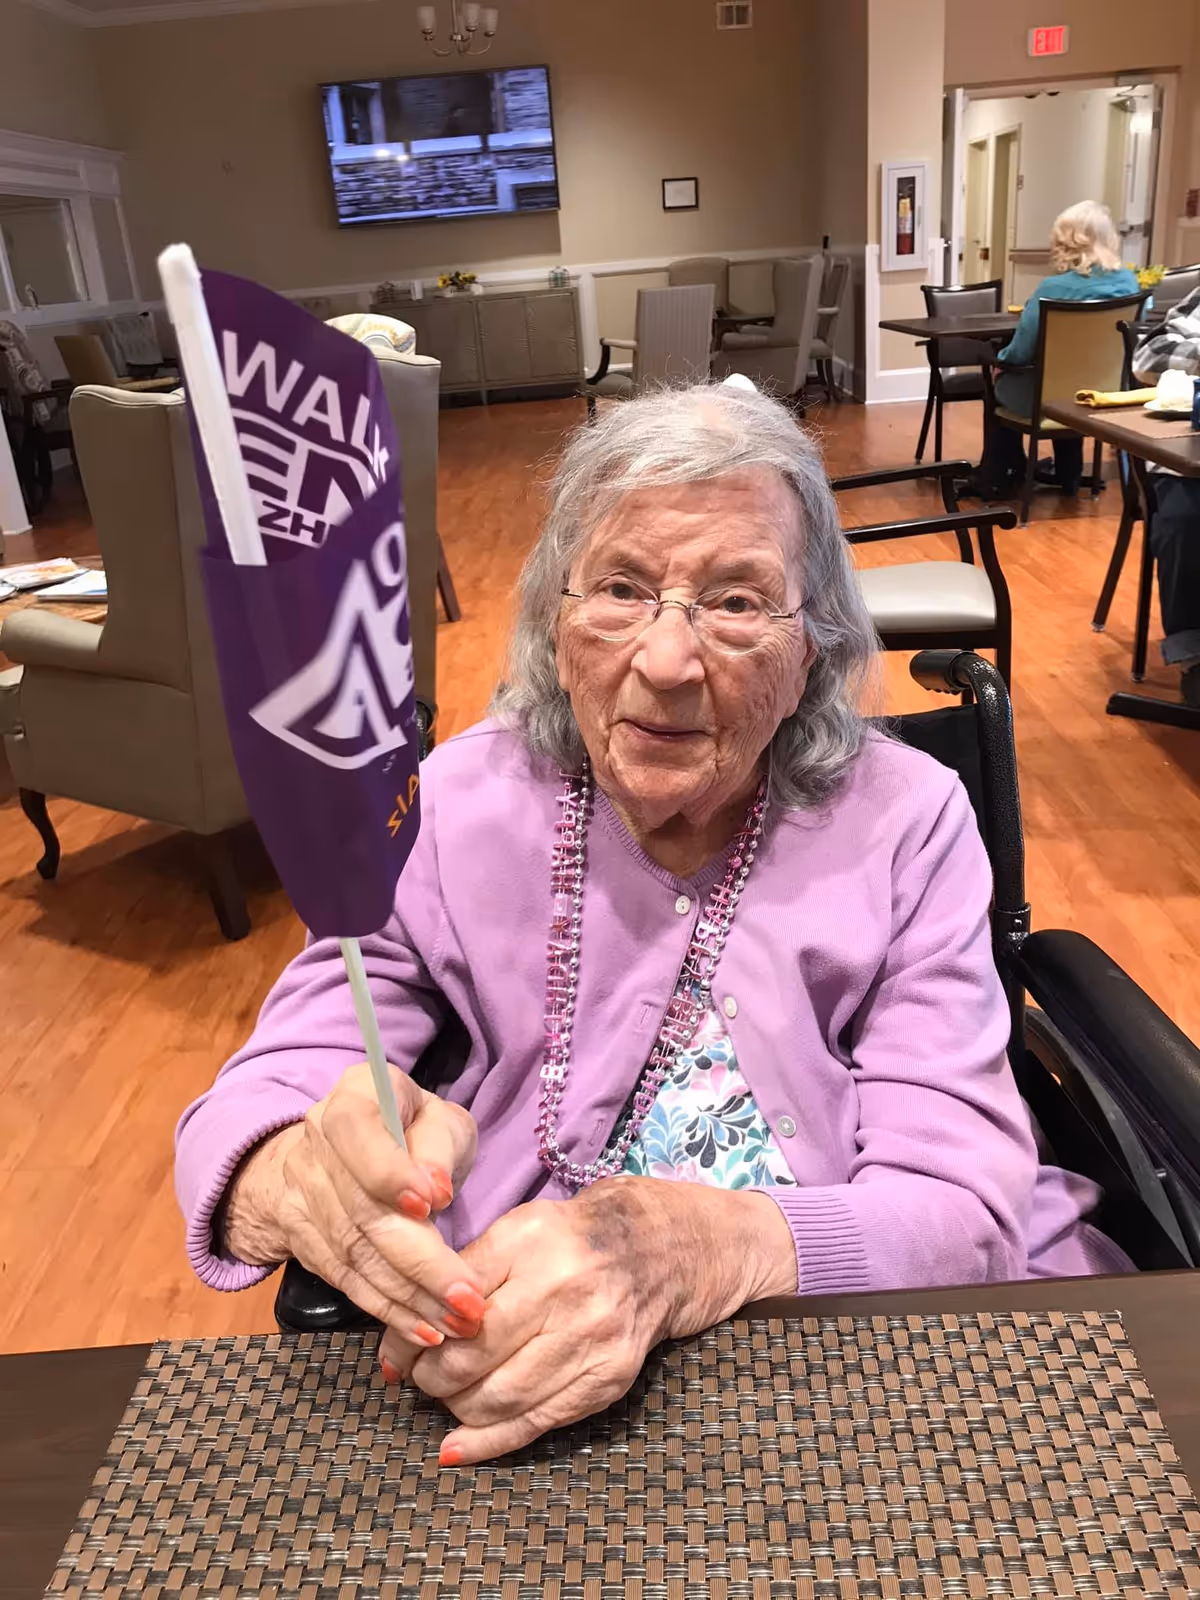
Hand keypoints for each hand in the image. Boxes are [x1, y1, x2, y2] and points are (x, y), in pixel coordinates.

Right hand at [223, 1061, 486, 1350]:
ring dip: (410, 1297)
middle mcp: (317, 1141)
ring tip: (458, 1324)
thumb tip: (435, 1188)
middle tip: (469, 1299)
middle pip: (362, 1208)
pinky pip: (346, 1281)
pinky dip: (387, 1310)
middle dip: (420, 1260)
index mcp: (354, 1095)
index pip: (358, 1131)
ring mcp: (302, 1191)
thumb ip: (438, 1144)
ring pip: (355, 1253)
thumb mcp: (439, 1120)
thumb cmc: (413, 1131)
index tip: (435, 1203)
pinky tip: (425, 1330)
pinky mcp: (303, 1239)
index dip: (390, 1171)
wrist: (345, 1151)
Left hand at [380, 1176, 796, 1462]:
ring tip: (446, 1397)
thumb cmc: (569, 1240)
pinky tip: (457, 1447)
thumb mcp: (517, 1231)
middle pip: (470, 1356)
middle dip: (430, 1377)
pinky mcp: (607, 1378)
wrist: (658, 1251)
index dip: (411, 1337)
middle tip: (418, 1378)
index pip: (450, 1301)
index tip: (394, 1354)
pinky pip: (535, 1423)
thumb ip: (462, 1276)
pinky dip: (487, 1442)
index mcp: (532, 1241)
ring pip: (497, 1397)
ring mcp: (591, 1338)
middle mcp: (565, 1288)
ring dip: (455, 1408)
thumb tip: (400, 1341)